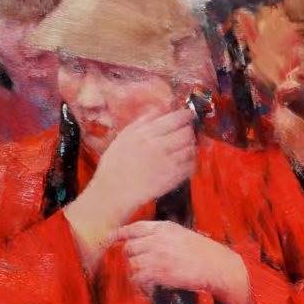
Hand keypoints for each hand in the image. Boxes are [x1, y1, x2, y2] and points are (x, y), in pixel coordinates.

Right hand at [66, 108, 196, 261]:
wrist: (112, 194)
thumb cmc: (113, 166)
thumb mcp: (122, 138)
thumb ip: (141, 122)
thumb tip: (160, 108)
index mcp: (146, 134)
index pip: (176, 118)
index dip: (186, 115)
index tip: (188, 116)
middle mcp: (159, 146)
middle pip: (187, 132)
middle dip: (188, 131)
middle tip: (184, 135)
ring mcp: (168, 163)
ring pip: (191, 148)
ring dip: (189, 147)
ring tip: (181, 150)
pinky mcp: (173, 178)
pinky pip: (191, 166)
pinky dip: (190, 163)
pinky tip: (181, 164)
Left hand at [117, 221, 251, 303]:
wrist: (218, 266)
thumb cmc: (203, 253)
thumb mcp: (182, 235)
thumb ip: (162, 236)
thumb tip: (144, 241)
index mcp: (164, 228)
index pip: (135, 228)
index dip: (120, 234)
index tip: (110, 240)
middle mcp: (157, 239)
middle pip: (129, 248)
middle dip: (131, 259)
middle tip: (139, 269)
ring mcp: (157, 255)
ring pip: (132, 265)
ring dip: (136, 276)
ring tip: (146, 284)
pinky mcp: (158, 272)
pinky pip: (138, 279)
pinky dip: (141, 287)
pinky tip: (150, 291)